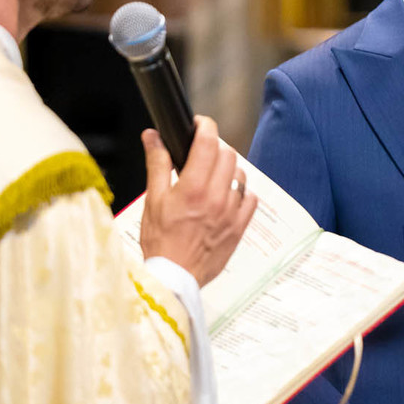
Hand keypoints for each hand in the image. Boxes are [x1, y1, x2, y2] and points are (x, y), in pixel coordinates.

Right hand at [139, 116, 256, 285]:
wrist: (174, 278)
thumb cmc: (160, 242)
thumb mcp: (153, 200)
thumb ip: (157, 164)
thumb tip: (153, 137)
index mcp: (193, 189)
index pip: (209, 142)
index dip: (205, 126)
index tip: (199, 125)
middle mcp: (216, 198)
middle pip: (228, 154)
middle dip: (214, 147)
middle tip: (201, 154)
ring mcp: (232, 213)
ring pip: (240, 174)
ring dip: (228, 169)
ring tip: (212, 177)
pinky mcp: (240, 227)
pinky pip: (250, 198)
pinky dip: (240, 192)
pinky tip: (225, 197)